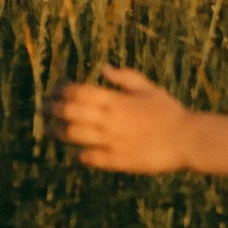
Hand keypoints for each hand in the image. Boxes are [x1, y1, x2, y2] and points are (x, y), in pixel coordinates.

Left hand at [46, 64, 195, 173]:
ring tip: (47, 132)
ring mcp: (110, 141)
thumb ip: (125, 78)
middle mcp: (109, 120)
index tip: (51, 91)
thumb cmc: (169, 112)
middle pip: (70, 112)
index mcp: (116, 100)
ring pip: (73, 135)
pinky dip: (78, 154)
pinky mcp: (115, 160)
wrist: (187, 139)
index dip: (61, 90)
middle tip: (40, 109)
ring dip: (56, 132)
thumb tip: (104, 67)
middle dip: (51, 109)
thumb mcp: (149, 89)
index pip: (79, 92)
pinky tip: (74, 153)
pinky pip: (88, 157)